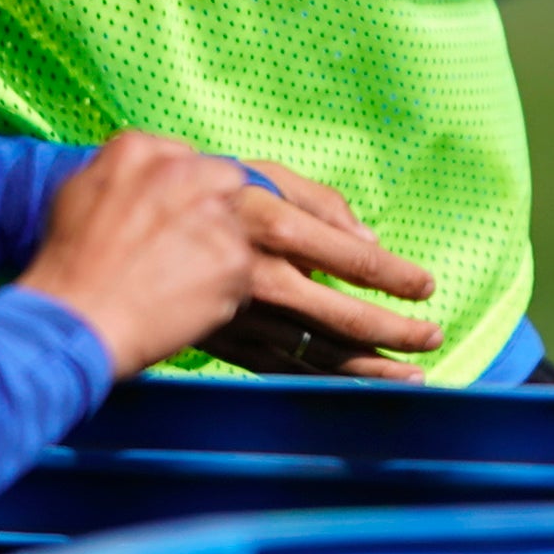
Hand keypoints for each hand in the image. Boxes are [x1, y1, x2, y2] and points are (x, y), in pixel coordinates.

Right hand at [16, 132, 257, 378]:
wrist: (79, 319)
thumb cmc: (70, 266)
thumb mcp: (76, 193)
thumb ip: (122, 176)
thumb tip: (145, 179)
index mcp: (137, 150)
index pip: (186, 157)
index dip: (183, 191)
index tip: (170, 215)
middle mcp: (178, 172)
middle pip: (224, 181)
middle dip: (213, 210)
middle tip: (185, 246)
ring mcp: (209, 212)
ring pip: (235, 228)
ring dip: (216, 253)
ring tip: (177, 281)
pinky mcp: (231, 256)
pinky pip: (243, 269)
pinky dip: (223, 289)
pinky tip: (187, 300)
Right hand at [194, 160, 443, 381]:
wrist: (120, 240)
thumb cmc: (192, 190)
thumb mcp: (251, 170)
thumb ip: (314, 197)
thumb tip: (369, 237)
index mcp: (274, 225)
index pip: (352, 258)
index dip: (396, 275)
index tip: (426, 286)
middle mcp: (264, 277)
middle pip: (345, 317)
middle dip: (397, 331)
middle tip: (433, 335)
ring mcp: (245, 317)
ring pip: (320, 353)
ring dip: (372, 367)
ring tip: (412, 375)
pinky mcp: (225, 342)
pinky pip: (285, 369)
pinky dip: (324, 381)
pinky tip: (353, 384)